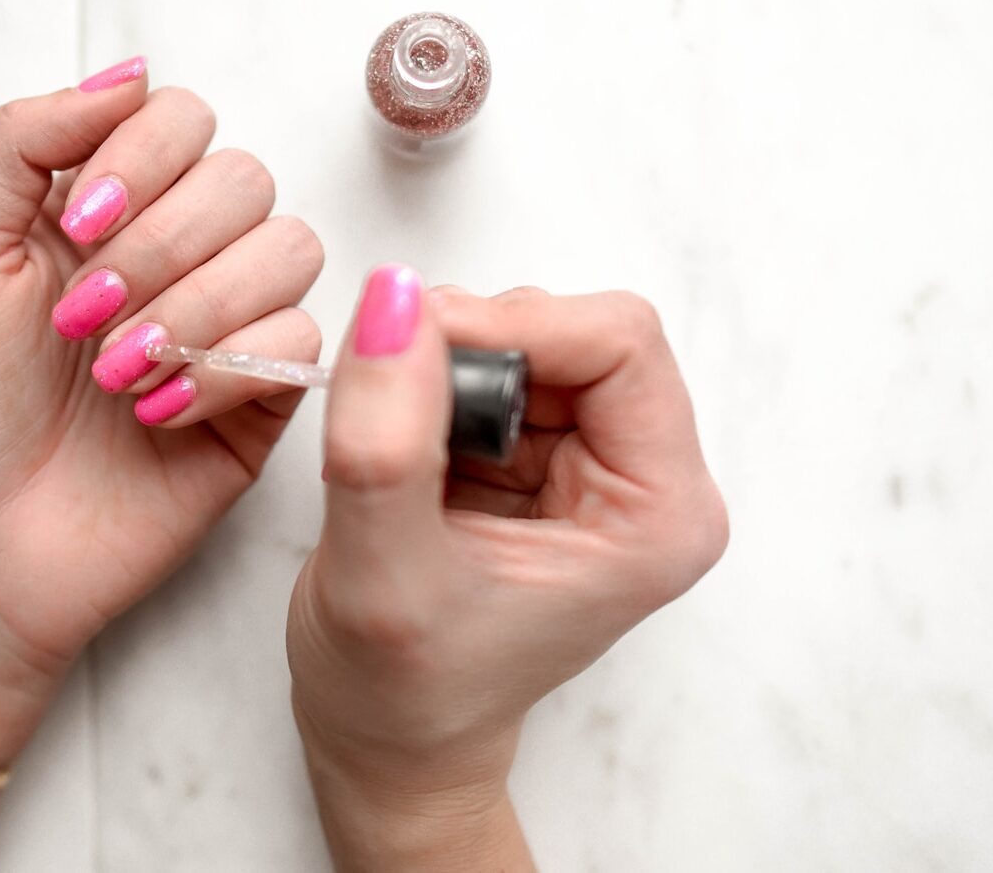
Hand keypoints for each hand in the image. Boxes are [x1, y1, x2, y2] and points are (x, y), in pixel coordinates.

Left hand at [0, 62, 322, 767]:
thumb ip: (24, 139)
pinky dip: (227, 370)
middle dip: (165, 243)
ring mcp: (225, 327)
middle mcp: (175, 255)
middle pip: (245, 178)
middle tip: (83, 319)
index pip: (181, 120)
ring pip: (291, 249)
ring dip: (199, 305)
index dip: (144, 158)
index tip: (78, 226)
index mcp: (102, 208)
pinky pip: (301, 343)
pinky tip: (156, 414)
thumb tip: (128, 72)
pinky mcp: (261, 402)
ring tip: (116, 373)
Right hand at [285, 268, 726, 868]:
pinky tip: (403, 451)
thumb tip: (393, 300)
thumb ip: (387, 441)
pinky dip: (428, 384)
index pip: (620, 341)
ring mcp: (591, 464)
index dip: (512, 325)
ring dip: (442, 367)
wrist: (387, 741)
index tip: (411, 349)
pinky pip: (485, 365)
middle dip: (470, 349)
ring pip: (523, 338)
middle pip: (573, 329)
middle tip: (393, 415)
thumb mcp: (383, 576)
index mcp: (659, 514)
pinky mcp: (538, 456)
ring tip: (396, 453)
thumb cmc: (401, 695)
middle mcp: (643, 479)